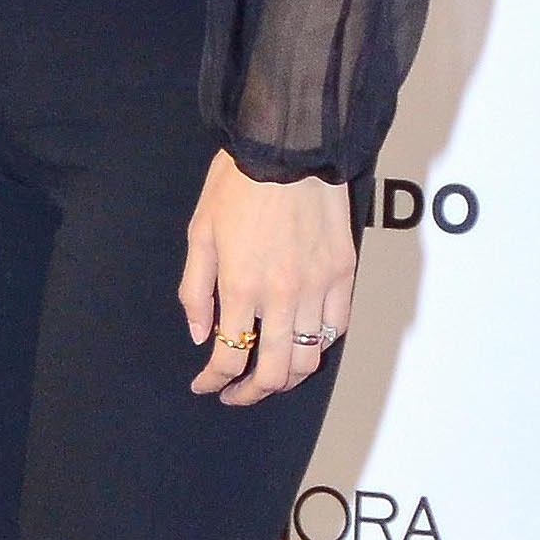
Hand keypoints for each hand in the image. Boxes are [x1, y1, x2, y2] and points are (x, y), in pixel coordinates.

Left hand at [180, 149, 355, 404]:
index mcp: (240, 287)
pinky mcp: (343, 273)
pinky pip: (336, 328)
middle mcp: (282, 296)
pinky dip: (319, 344)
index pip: (228, 358)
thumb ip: (196, 290)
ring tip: (270, 375)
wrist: (289, 145)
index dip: (213, 381)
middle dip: (250, 394)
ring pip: (309, 359)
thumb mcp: (200, 233)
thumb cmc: (238, 183)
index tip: (204, 385)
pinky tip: (302, 340)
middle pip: (273, 374)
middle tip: (235, 393)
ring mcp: (318, 287)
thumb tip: (202, 336)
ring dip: (287, 378)